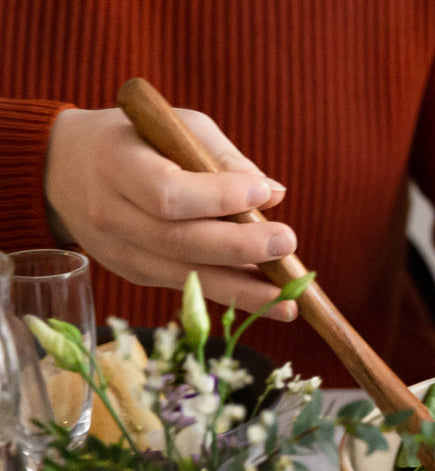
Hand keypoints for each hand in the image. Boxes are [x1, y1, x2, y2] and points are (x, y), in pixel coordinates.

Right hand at [45, 107, 299, 320]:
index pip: (168, 193)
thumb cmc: (134, 139)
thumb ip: (222, 157)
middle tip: (288, 243)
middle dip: (240, 246)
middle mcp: (111, 212)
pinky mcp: (132, 272)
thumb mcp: (173, 127)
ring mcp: (118, 250)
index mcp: (116, 163)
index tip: (261, 193)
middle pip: (180, 241)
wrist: (64, 168)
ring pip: (186, 275)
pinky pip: (186, 286)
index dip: (217, 197)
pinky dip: (230, 293)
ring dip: (243, 289)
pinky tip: (267, 299)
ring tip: (290, 298)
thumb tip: (274, 193)